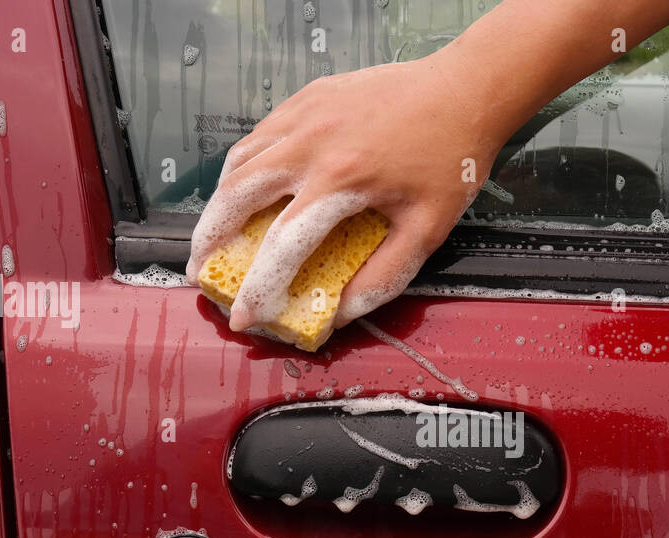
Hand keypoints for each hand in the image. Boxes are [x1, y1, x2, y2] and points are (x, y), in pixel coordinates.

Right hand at [186, 53, 505, 332]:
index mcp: (341, 181)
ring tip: (216, 234)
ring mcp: (306, 115)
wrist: (465, 90)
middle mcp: (312, 144)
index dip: (258, 288)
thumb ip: (383, 277)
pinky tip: (247, 187)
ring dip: (220, 201)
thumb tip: (341, 312)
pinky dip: (243, 165)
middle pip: (237, 196)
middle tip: (203, 270)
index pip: (281, 247)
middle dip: (211, 239)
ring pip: (240, 161)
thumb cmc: (452, 159)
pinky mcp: (308, 97)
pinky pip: (261, 135)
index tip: (245, 316)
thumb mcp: (427, 230)